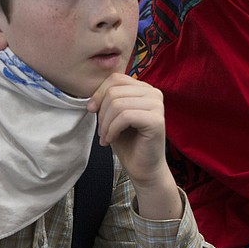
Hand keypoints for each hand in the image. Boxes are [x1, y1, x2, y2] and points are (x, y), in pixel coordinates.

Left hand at [87, 73, 180, 219]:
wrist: (143, 168)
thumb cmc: (128, 143)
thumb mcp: (112, 116)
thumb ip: (107, 100)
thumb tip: (92, 96)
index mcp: (144, 89)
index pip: (115, 78)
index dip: (98, 94)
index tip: (91, 111)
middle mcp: (154, 93)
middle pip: (114, 91)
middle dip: (101, 113)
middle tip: (101, 132)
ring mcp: (157, 106)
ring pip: (117, 104)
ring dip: (105, 124)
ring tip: (106, 137)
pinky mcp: (156, 120)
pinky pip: (124, 117)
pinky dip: (112, 130)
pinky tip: (111, 140)